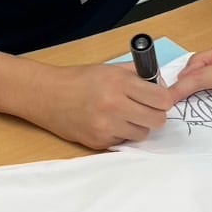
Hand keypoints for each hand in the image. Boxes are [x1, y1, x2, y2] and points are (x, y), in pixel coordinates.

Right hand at [27, 63, 172, 149]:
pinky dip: (120, 133)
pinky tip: (107, 123)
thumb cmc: (79, 79)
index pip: (162, 99)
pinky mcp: (98, 142)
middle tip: (146, 109)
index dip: (164, 99)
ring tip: (124, 115)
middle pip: (157, 120)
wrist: (47, 95)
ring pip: (142, 134)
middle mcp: (114, 105)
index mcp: (119, 83)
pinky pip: (123, 141)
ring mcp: (105, 127)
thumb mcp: (110, 68)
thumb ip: (139, 75)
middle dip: (155, 115)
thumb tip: (164, 87)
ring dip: (138, 126)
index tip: (160, 98)